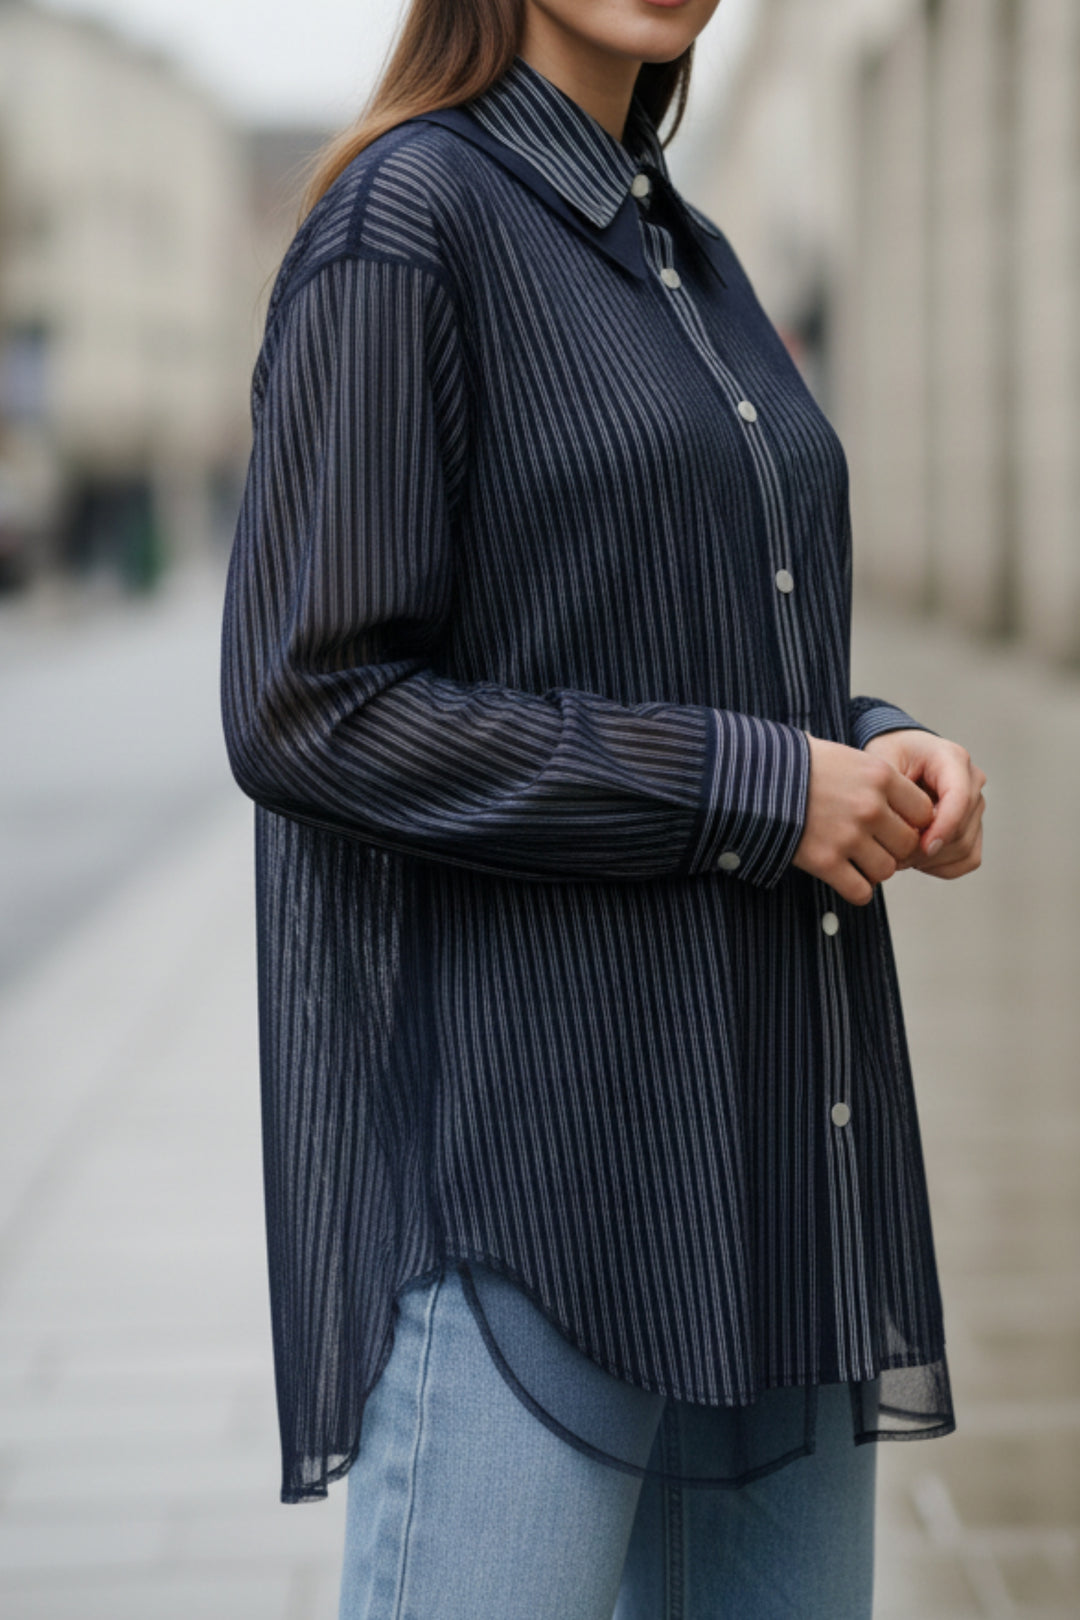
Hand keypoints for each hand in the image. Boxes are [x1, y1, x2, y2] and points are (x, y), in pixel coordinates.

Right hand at [791, 734, 935, 904]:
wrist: (753, 777)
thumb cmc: (798, 764)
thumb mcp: (846, 757)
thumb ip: (877, 779)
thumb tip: (901, 804)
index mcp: (880, 776)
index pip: (923, 811)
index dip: (912, 822)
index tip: (895, 824)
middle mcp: (870, 807)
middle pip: (908, 843)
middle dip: (894, 847)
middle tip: (875, 844)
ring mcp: (848, 836)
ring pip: (887, 869)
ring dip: (875, 868)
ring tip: (856, 859)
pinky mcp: (825, 862)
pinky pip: (861, 891)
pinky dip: (857, 889)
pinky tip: (845, 876)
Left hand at [862, 729, 985, 879]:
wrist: (900, 756)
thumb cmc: (891, 754)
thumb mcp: (881, 761)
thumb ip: (891, 791)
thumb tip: (907, 830)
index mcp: (952, 759)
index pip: (960, 798)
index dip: (944, 826)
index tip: (922, 846)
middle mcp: (971, 781)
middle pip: (961, 829)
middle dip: (927, 849)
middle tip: (892, 854)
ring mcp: (975, 805)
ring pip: (964, 847)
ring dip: (931, 859)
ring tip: (898, 855)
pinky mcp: (974, 826)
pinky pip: (967, 858)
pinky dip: (941, 866)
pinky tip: (916, 859)